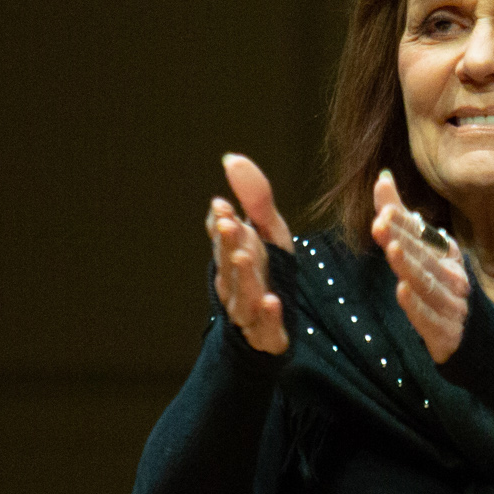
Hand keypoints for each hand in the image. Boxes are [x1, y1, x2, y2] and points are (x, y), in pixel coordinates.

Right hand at [205, 152, 292, 355]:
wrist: (269, 331)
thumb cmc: (269, 274)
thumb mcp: (269, 233)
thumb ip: (255, 199)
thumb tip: (231, 158)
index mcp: (234, 257)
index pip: (223, 238)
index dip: (221, 223)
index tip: (222, 205)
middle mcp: (235, 284)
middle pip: (228, 263)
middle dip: (227, 243)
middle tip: (228, 224)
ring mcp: (248, 311)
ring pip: (242, 294)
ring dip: (242, 276)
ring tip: (244, 257)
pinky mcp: (267, 335)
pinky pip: (265, 327)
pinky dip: (267, 316)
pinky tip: (272, 302)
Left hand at [370, 167, 469, 364]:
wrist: (478, 339)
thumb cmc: (444, 287)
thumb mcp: (424, 251)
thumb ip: (401, 217)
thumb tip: (382, 177)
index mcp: (447, 254)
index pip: (423, 236)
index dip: (404, 224)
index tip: (384, 211)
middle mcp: (452, 277)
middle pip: (425, 257)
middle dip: (403, 240)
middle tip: (381, 223)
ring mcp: (452, 305)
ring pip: (428, 285)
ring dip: (410, 267)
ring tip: (392, 251)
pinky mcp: (446, 334)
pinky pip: (430, 319)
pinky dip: (417, 306)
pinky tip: (402, 292)